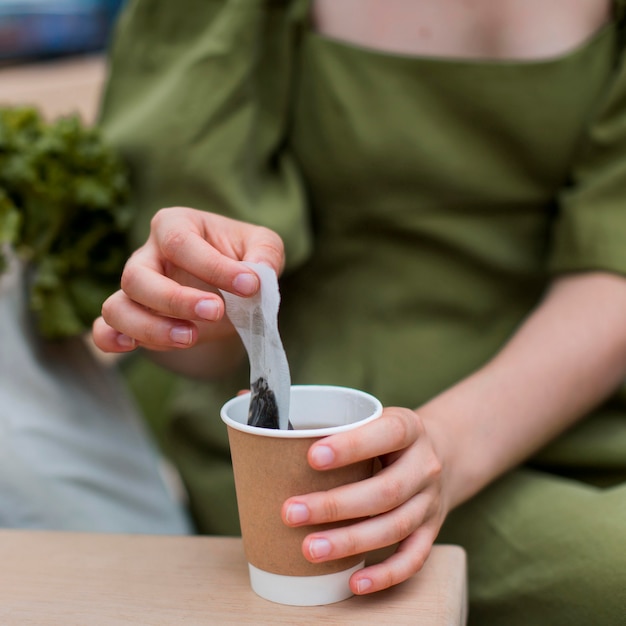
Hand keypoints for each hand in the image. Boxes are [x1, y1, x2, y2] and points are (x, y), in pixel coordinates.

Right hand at [92, 207, 284, 353]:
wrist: (232, 290)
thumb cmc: (243, 259)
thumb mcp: (263, 247)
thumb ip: (265, 254)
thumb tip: (258, 272)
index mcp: (176, 225)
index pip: (181, 242)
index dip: (213, 266)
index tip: (249, 285)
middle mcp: (148, 255)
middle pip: (137, 276)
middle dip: (176, 299)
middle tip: (216, 311)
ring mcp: (136, 289)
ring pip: (118, 306)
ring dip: (149, 327)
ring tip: (191, 338)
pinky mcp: (135, 318)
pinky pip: (105, 328)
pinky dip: (110, 339)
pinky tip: (132, 346)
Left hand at [281, 407, 447, 594]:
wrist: (439, 454)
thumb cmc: (382, 436)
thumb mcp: (364, 415)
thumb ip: (314, 412)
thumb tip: (245, 396)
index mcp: (407, 427)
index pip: (386, 433)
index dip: (352, 446)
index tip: (311, 457)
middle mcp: (424, 464)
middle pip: (386, 490)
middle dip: (335, 505)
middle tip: (290, 512)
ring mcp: (430, 500)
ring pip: (395, 526)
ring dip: (350, 541)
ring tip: (309, 549)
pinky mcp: (431, 530)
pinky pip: (413, 558)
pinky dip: (386, 574)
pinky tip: (354, 582)